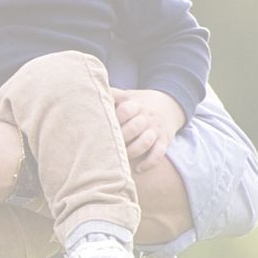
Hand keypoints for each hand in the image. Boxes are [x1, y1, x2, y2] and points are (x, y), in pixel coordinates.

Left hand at [110, 86, 188, 236]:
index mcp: (137, 104)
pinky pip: (158, 154)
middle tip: (106, 147)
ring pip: (146, 142)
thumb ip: (110, 94)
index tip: (103, 126)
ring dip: (132, 151)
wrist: (171, 105)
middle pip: (135, 127)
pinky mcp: (164, 141)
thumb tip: (86, 88)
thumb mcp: (128, 94)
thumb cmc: (140, 102)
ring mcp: (156, 130)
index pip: (126, 110)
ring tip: (120, 158)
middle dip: (121, 138)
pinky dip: (149, 163)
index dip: (114, 118)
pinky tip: (138, 169)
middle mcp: (148, 117)